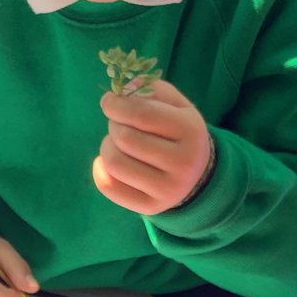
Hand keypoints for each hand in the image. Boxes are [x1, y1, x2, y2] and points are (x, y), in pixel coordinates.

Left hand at [93, 79, 209, 214]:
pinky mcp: (151, 207)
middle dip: (113, 125)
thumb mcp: (175, 104)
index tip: (108, 101)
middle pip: (124, 138)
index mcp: (191, 130)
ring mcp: (168, 189)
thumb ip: (151, 89)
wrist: (197, 175)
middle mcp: (183, 163)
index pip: (141, 114)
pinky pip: (108, 186)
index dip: (116, 105)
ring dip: (107, 146)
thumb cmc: (178, 132)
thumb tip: (123, 89)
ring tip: (117, 143)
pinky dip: (100, 170)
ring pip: (114, 162)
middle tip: (118, 124)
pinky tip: (108, 163)